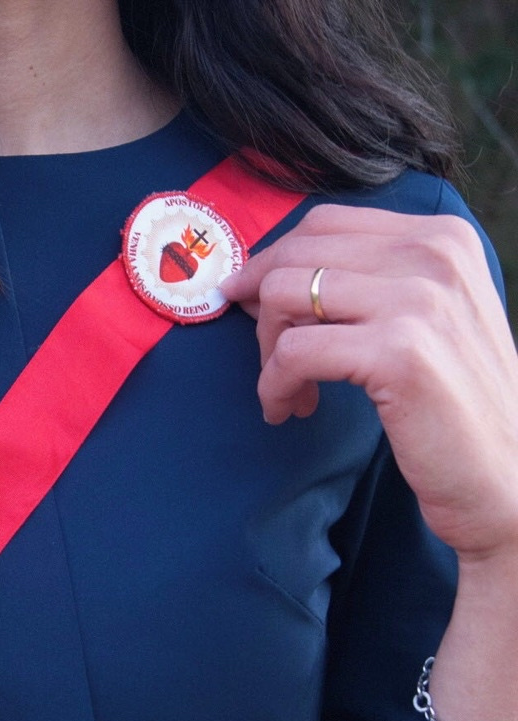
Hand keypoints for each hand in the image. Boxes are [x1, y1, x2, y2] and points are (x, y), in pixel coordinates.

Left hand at [221, 205, 517, 562]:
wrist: (504, 473)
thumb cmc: (452, 400)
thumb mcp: (424, 316)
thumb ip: (366, 281)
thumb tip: (268, 272)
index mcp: (441, 236)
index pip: (323, 224)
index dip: (272, 262)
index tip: (251, 300)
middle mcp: (434, 255)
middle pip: (296, 255)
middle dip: (261, 307)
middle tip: (265, 354)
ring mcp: (417, 301)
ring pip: (284, 297)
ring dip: (266, 352)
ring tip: (286, 391)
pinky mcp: (397, 354)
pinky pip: (292, 353)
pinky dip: (274, 385)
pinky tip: (291, 410)